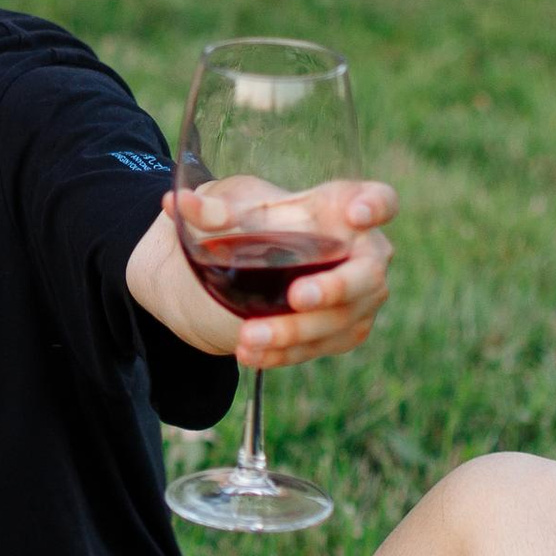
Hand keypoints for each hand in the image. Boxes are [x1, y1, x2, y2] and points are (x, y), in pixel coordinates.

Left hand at [145, 174, 394, 365]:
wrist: (249, 263)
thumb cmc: (255, 222)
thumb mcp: (233, 209)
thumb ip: (211, 208)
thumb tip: (176, 203)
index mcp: (342, 208)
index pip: (380, 200)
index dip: (376, 207)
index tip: (356, 214)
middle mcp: (364, 254)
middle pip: (369, 272)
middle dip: (336, 287)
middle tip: (297, 296)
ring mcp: (359, 296)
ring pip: (341, 320)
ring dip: (297, 331)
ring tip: (250, 338)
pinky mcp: (344, 330)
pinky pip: (321, 346)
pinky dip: (286, 353)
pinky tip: (252, 355)